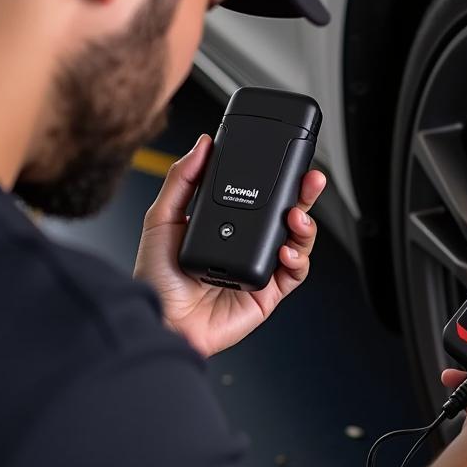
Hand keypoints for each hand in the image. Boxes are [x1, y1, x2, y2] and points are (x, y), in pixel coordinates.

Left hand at [134, 134, 325, 357]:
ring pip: (297, 241)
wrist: (161, 320)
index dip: (276, 178)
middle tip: (310, 179)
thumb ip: (182, 179)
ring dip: (304, 226)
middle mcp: (244, 245)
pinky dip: (299, 259)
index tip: (285, 160)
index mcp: (224, 225)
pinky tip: (287, 251)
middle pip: (285, 214)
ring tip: (296, 217)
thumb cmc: (155, 279)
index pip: (258, 196)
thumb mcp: (161, 218)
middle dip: (303, 195)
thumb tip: (201, 146)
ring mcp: (259, 268)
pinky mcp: (268, 293)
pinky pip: (295, 273)